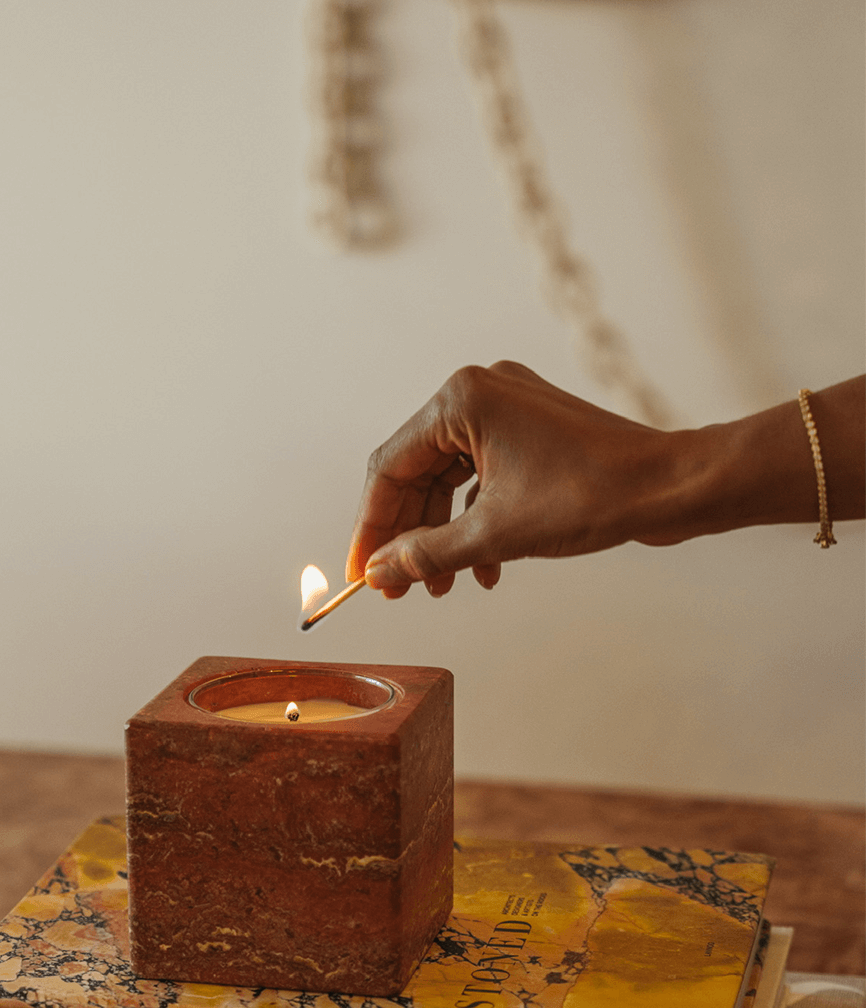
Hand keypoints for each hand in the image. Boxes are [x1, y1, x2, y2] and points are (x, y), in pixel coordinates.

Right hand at [346, 361, 683, 598]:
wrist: (671, 488)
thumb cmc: (592, 497)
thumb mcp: (496, 534)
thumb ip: (426, 554)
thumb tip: (378, 574)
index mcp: (462, 400)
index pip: (389, 468)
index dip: (369, 528)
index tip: (358, 574)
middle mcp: (480, 394)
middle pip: (416, 475)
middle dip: (407, 537)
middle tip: (397, 590)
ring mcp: (508, 412)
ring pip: (449, 483)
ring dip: (441, 538)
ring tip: (441, 588)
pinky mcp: (530, 433)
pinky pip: (482, 481)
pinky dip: (476, 525)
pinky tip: (486, 572)